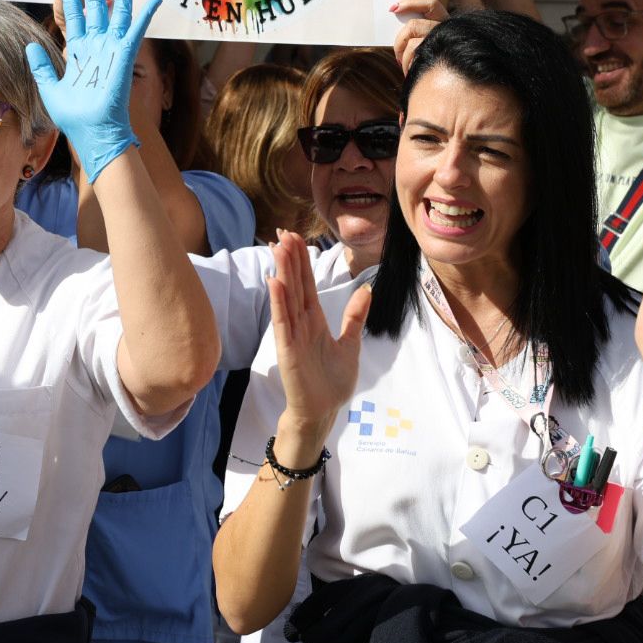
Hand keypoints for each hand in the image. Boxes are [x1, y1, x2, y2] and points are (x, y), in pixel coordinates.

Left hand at [25, 0, 159, 180]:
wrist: (91, 132)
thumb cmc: (73, 116)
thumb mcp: (50, 89)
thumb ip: (40, 67)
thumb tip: (29, 46)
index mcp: (78, 52)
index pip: (73, 17)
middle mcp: (95, 46)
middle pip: (96, 8)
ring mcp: (111, 50)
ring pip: (117, 13)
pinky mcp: (123, 57)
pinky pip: (135, 32)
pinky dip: (144, 15)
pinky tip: (154, 0)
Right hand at [268, 230, 369, 432]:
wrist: (323, 411)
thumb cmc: (332, 382)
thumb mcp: (350, 344)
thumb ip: (355, 316)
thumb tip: (367, 290)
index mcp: (314, 321)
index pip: (307, 285)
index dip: (302, 262)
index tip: (295, 238)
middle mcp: (301, 323)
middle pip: (295, 285)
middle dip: (290, 259)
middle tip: (283, 231)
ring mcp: (292, 335)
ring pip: (287, 297)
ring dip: (282, 272)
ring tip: (278, 247)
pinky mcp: (287, 349)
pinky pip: (282, 321)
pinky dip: (279, 302)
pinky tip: (275, 282)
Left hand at [390, 0, 449, 71]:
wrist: (446, 79)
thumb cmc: (430, 55)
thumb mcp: (426, 37)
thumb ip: (416, 29)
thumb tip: (395, 20)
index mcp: (443, 20)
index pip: (430, 4)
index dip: (411, 3)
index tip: (393, 8)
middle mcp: (446, 29)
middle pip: (414, 25)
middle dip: (399, 39)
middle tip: (396, 51)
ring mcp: (443, 43)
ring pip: (413, 44)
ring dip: (402, 54)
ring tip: (401, 62)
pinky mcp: (437, 58)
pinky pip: (415, 57)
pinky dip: (407, 64)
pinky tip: (408, 70)